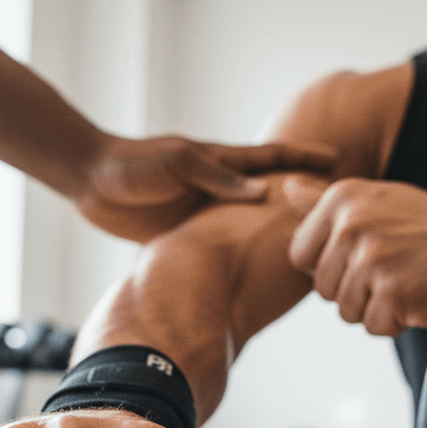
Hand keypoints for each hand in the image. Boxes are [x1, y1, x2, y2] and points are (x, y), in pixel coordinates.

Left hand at [78, 134, 337, 241]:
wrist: (89, 179)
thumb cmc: (132, 164)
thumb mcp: (178, 163)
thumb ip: (216, 177)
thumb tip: (261, 191)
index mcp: (218, 163)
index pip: (271, 159)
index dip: (303, 159)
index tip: (337, 161)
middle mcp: (214, 187)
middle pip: (266, 194)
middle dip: (297, 198)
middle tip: (332, 210)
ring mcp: (200, 210)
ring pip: (245, 223)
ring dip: (270, 230)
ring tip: (301, 243)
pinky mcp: (181, 233)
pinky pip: (217, 243)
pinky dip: (237, 251)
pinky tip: (252, 268)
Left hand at [284, 176, 426, 336]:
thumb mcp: (379, 201)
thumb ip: (326, 201)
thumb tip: (286, 186)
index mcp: (343, 199)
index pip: (300, 255)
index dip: (331, 267)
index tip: (366, 255)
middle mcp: (352, 223)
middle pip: (322, 287)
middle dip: (355, 290)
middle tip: (396, 269)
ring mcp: (372, 256)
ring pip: (345, 310)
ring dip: (376, 307)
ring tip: (409, 280)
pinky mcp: (392, 290)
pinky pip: (374, 325)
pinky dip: (397, 321)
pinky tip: (421, 296)